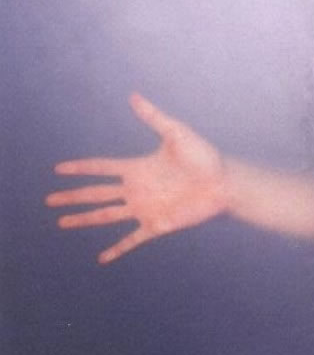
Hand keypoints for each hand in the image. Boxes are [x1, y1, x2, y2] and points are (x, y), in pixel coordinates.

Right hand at [47, 93, 228, 263]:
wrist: (224, 182)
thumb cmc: (204, 156)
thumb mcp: (176, 133)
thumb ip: (153, 117)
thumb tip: (133, 95)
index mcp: (137, 168)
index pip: (101, 167)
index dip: (80, 168)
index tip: (58, 169)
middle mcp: (136, 189)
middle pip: (95, 193)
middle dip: (72, 197)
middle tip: (49, 200)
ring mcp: (144, 208)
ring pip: (105, 216)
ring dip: (83, 219)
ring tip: (62, 222)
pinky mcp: (156, 225)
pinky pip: (132, 240)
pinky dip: (117, 249)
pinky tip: (102, 259)